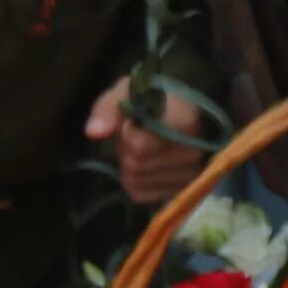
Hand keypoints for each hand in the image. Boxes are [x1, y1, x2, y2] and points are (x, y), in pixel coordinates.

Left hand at [86, 78, 205, 204]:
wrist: (178, 113)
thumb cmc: (150, 99)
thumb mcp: (125, 92)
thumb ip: (108, 109)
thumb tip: (93, 132)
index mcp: (185, 121)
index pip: (140, 146)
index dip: (127, 134)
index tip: (132, 121)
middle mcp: (194, 152)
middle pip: (136, 166)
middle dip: (127, 151)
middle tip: (136, 135)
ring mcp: (190, 175)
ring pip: (137, 181)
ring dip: (130, 166)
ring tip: (143, 148)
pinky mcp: (181, 191)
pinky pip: (141, 195)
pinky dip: (136, 181)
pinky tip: (146, 165)